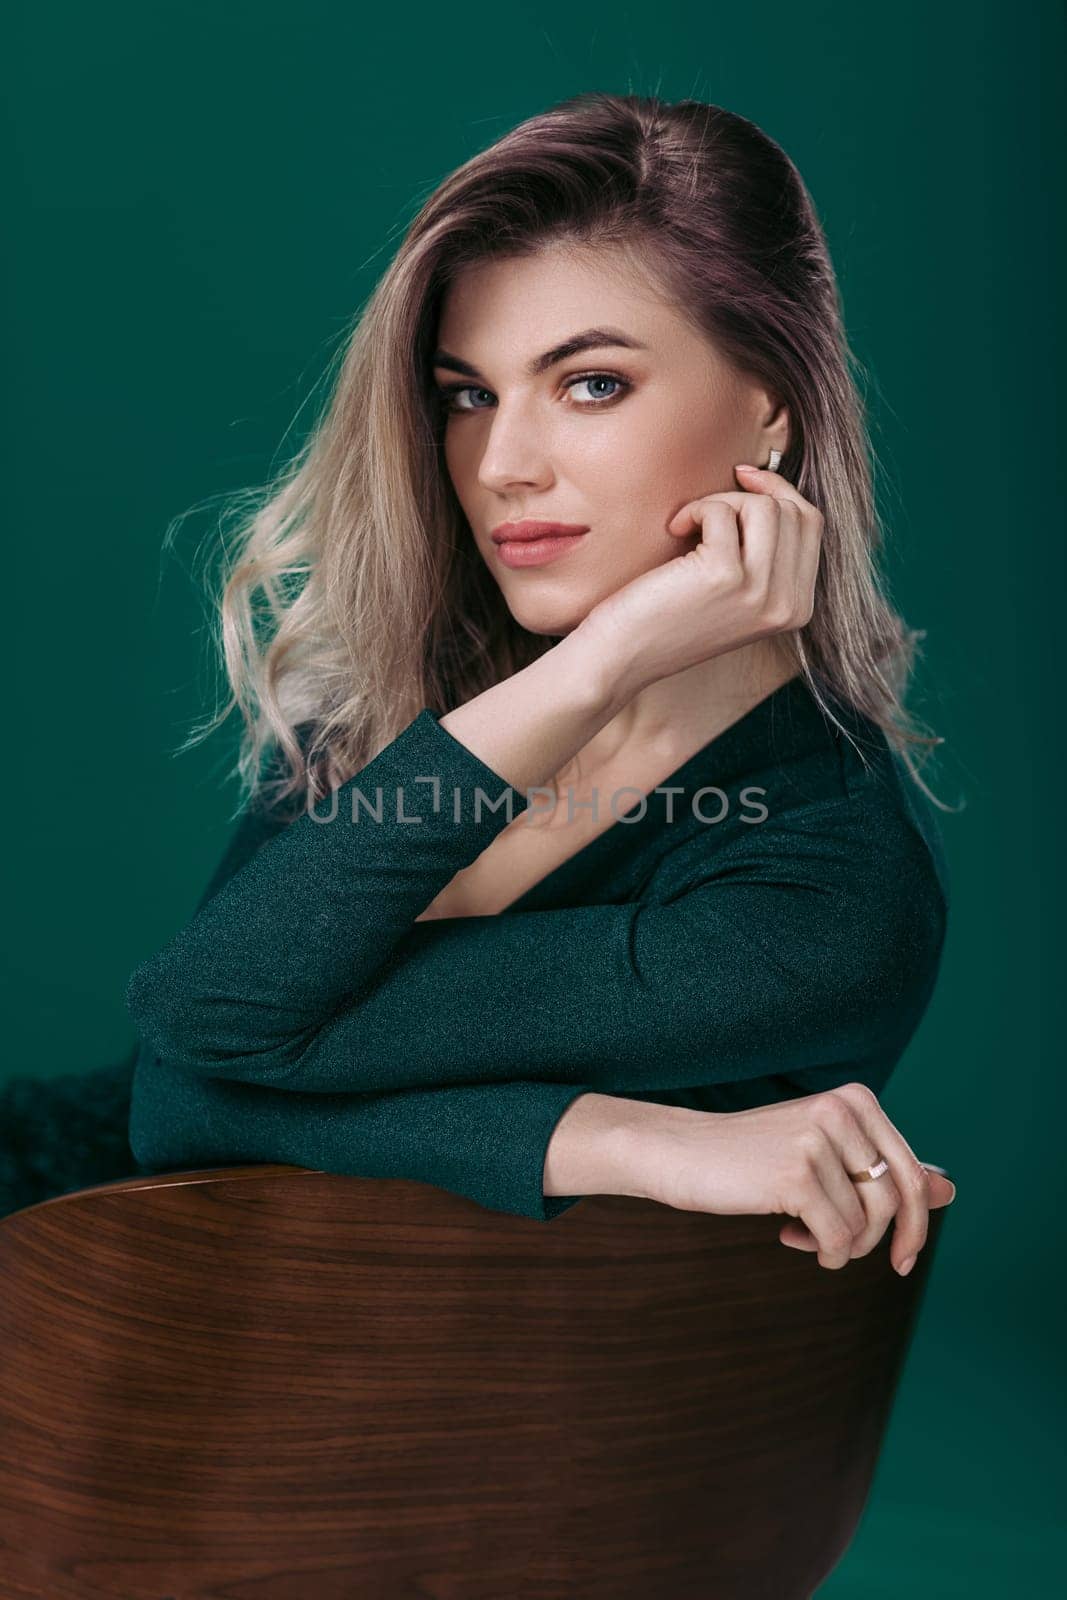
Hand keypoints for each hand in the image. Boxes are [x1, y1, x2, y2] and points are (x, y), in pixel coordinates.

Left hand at [579, 463, 822, 695]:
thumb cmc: (669, 616)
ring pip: (764, 507)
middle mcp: (787, 605)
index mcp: (797, 609)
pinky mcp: (724, 575)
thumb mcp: (735, 592)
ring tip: (689, 525)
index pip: (812, 525)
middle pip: (792, 511)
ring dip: (720, 501)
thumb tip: (772, 489)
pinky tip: (675, 531)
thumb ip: (765, 556)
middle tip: (705, 510)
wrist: (623, 655)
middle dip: (746, 496)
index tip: (744, 480)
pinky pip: (721, 511)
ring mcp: (759, 592)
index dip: (780, 491)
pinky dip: (694, 510)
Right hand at [636, 1082, 956, 1274]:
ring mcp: (818, 1140)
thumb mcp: (825, 1156)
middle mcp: (842, 1111)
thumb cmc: (754, 1157)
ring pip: (865, 1223)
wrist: (681, 1152)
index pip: (910, 1171)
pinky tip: (791, 1238)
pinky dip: (823, 1252)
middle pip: (896, 1198)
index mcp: (856, 1099)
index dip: (915, 1222)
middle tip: (860, 1260)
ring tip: (807, 1237)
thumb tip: (949, 1191)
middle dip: (889, 1241)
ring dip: (842, 1245)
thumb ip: (882, 1170)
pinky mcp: (796, 1174)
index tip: (901, 1256)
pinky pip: (836, 1237)